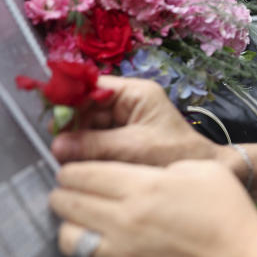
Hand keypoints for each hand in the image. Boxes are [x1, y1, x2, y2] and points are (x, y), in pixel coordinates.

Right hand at [50, 76, 220, 167]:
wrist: (204, 170)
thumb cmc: (177, 154)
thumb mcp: (135, 148)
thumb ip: (95, 145)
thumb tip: (56, 145)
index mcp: (136, 92)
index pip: (92, 86)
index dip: (69, 100)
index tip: (52, 121)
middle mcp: (128, 101)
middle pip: (85, 106)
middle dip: (71, 126)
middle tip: (58, 148)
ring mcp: (124, 119)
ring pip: (87, 125)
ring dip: (76, 141)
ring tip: (68, 160)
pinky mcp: (123, 137)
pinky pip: (94, 140)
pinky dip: (85, 151)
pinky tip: (81, 164)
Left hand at [51, 160, 256, 256]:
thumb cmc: (228, 214)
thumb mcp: (200, 170)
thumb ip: (160, 168)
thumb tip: (135, 175)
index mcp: (142, 187)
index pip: (82, 174)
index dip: (72, 169)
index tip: (74, 170)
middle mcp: (123, 220)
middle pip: (67, 202)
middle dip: (65, 192)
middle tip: (72, 190)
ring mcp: (119, 254)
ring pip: (67, 236)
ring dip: (71, 224)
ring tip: (84, 220)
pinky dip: (86, 253)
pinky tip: (101, 246)